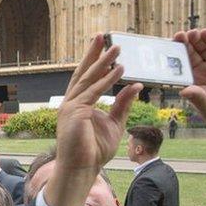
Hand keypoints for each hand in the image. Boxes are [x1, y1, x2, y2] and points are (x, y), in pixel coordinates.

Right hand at [47, 35, 140, 205]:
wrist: (81, 169)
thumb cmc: (94, 151)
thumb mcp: (115, 123)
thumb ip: (123, 104)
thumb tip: (135, 85)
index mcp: (77, 104)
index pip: (86, 77)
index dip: (94, 60)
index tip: (102, 45)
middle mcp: (71, 102)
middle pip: (83, 72)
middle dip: (94, 54)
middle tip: (103, 35)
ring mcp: (70, 106)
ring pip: (89, 79)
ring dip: (104, 62)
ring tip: (117, 48)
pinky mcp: (75, 112)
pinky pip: (93, 92)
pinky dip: (106, 81)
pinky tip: (118, 71)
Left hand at [175, 29, 205, 147]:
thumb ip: (199, 98)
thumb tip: (183, 91)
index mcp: (195, 82)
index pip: (182, 65)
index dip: (176, 57)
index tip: (170, 49)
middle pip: (193, 53)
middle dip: (186, 44)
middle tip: (180, 35)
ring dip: (198, 39)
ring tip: (193, 33)